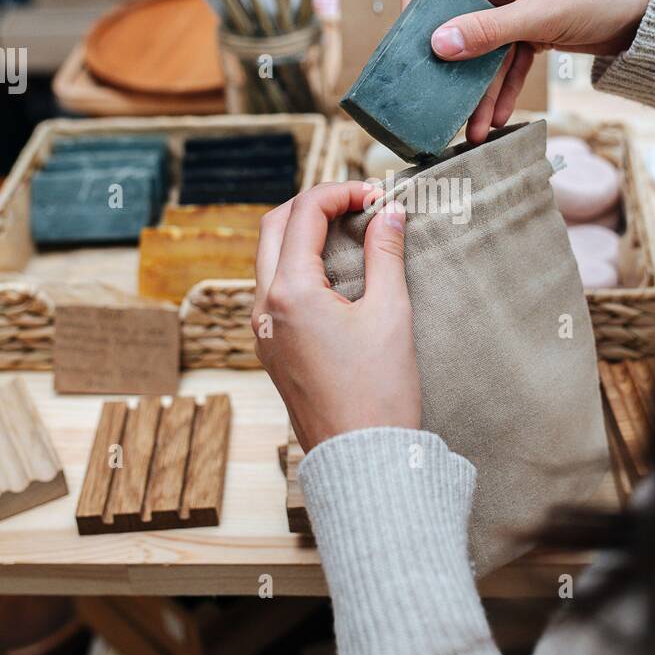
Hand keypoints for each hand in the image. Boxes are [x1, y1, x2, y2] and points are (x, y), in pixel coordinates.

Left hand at [252, 181, 420, 453]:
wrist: (362, 461)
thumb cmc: (379, 393)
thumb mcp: (390, 314)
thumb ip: (386, 254)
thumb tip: (389, 212)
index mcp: (290, 292)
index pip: (305, 214)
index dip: (341, 193)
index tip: (378, 197)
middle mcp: (265, 307)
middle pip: (273, 226)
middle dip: (313, 205)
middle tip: (357, 204)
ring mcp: (264, 330)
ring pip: (269, 258)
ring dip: (303, 234)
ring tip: (351, 233)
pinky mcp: (273, 349)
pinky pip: (274, 289)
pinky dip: (299, 266)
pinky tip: (338, 273)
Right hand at [401, 0, 654, 142]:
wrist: (652, 7)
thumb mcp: (539, 14)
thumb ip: (488, 31)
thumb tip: (438, 45)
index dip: (417, 16)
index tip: (407, 54)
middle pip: (457, 27)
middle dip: (448, 69)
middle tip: (433, 104)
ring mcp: (515, 11)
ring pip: (483, 54)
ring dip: (477, 92)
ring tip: (470, 131)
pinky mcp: (533, 34)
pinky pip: (508, 66)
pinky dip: (503, 91)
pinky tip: (495, 120)